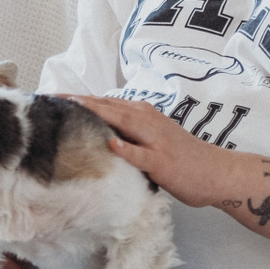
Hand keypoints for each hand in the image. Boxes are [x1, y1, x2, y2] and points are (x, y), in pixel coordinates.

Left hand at [70, 95, 234, 207]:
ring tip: (74, 106)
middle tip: (52, 97)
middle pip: (109, 106)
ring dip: (99, 113)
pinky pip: (142, 153)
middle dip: (80, 101)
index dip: (80, 98)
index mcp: (143, 115)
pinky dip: (127, 148)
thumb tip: (100, 134)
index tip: (54, 96)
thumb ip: (128, 133)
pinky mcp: (163, 161)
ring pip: (124, 122)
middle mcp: (147, 121)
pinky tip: (112, 144)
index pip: (106, 103)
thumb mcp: (151, 139)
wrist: (217, 172)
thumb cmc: (182, 158)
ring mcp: (155, 140)